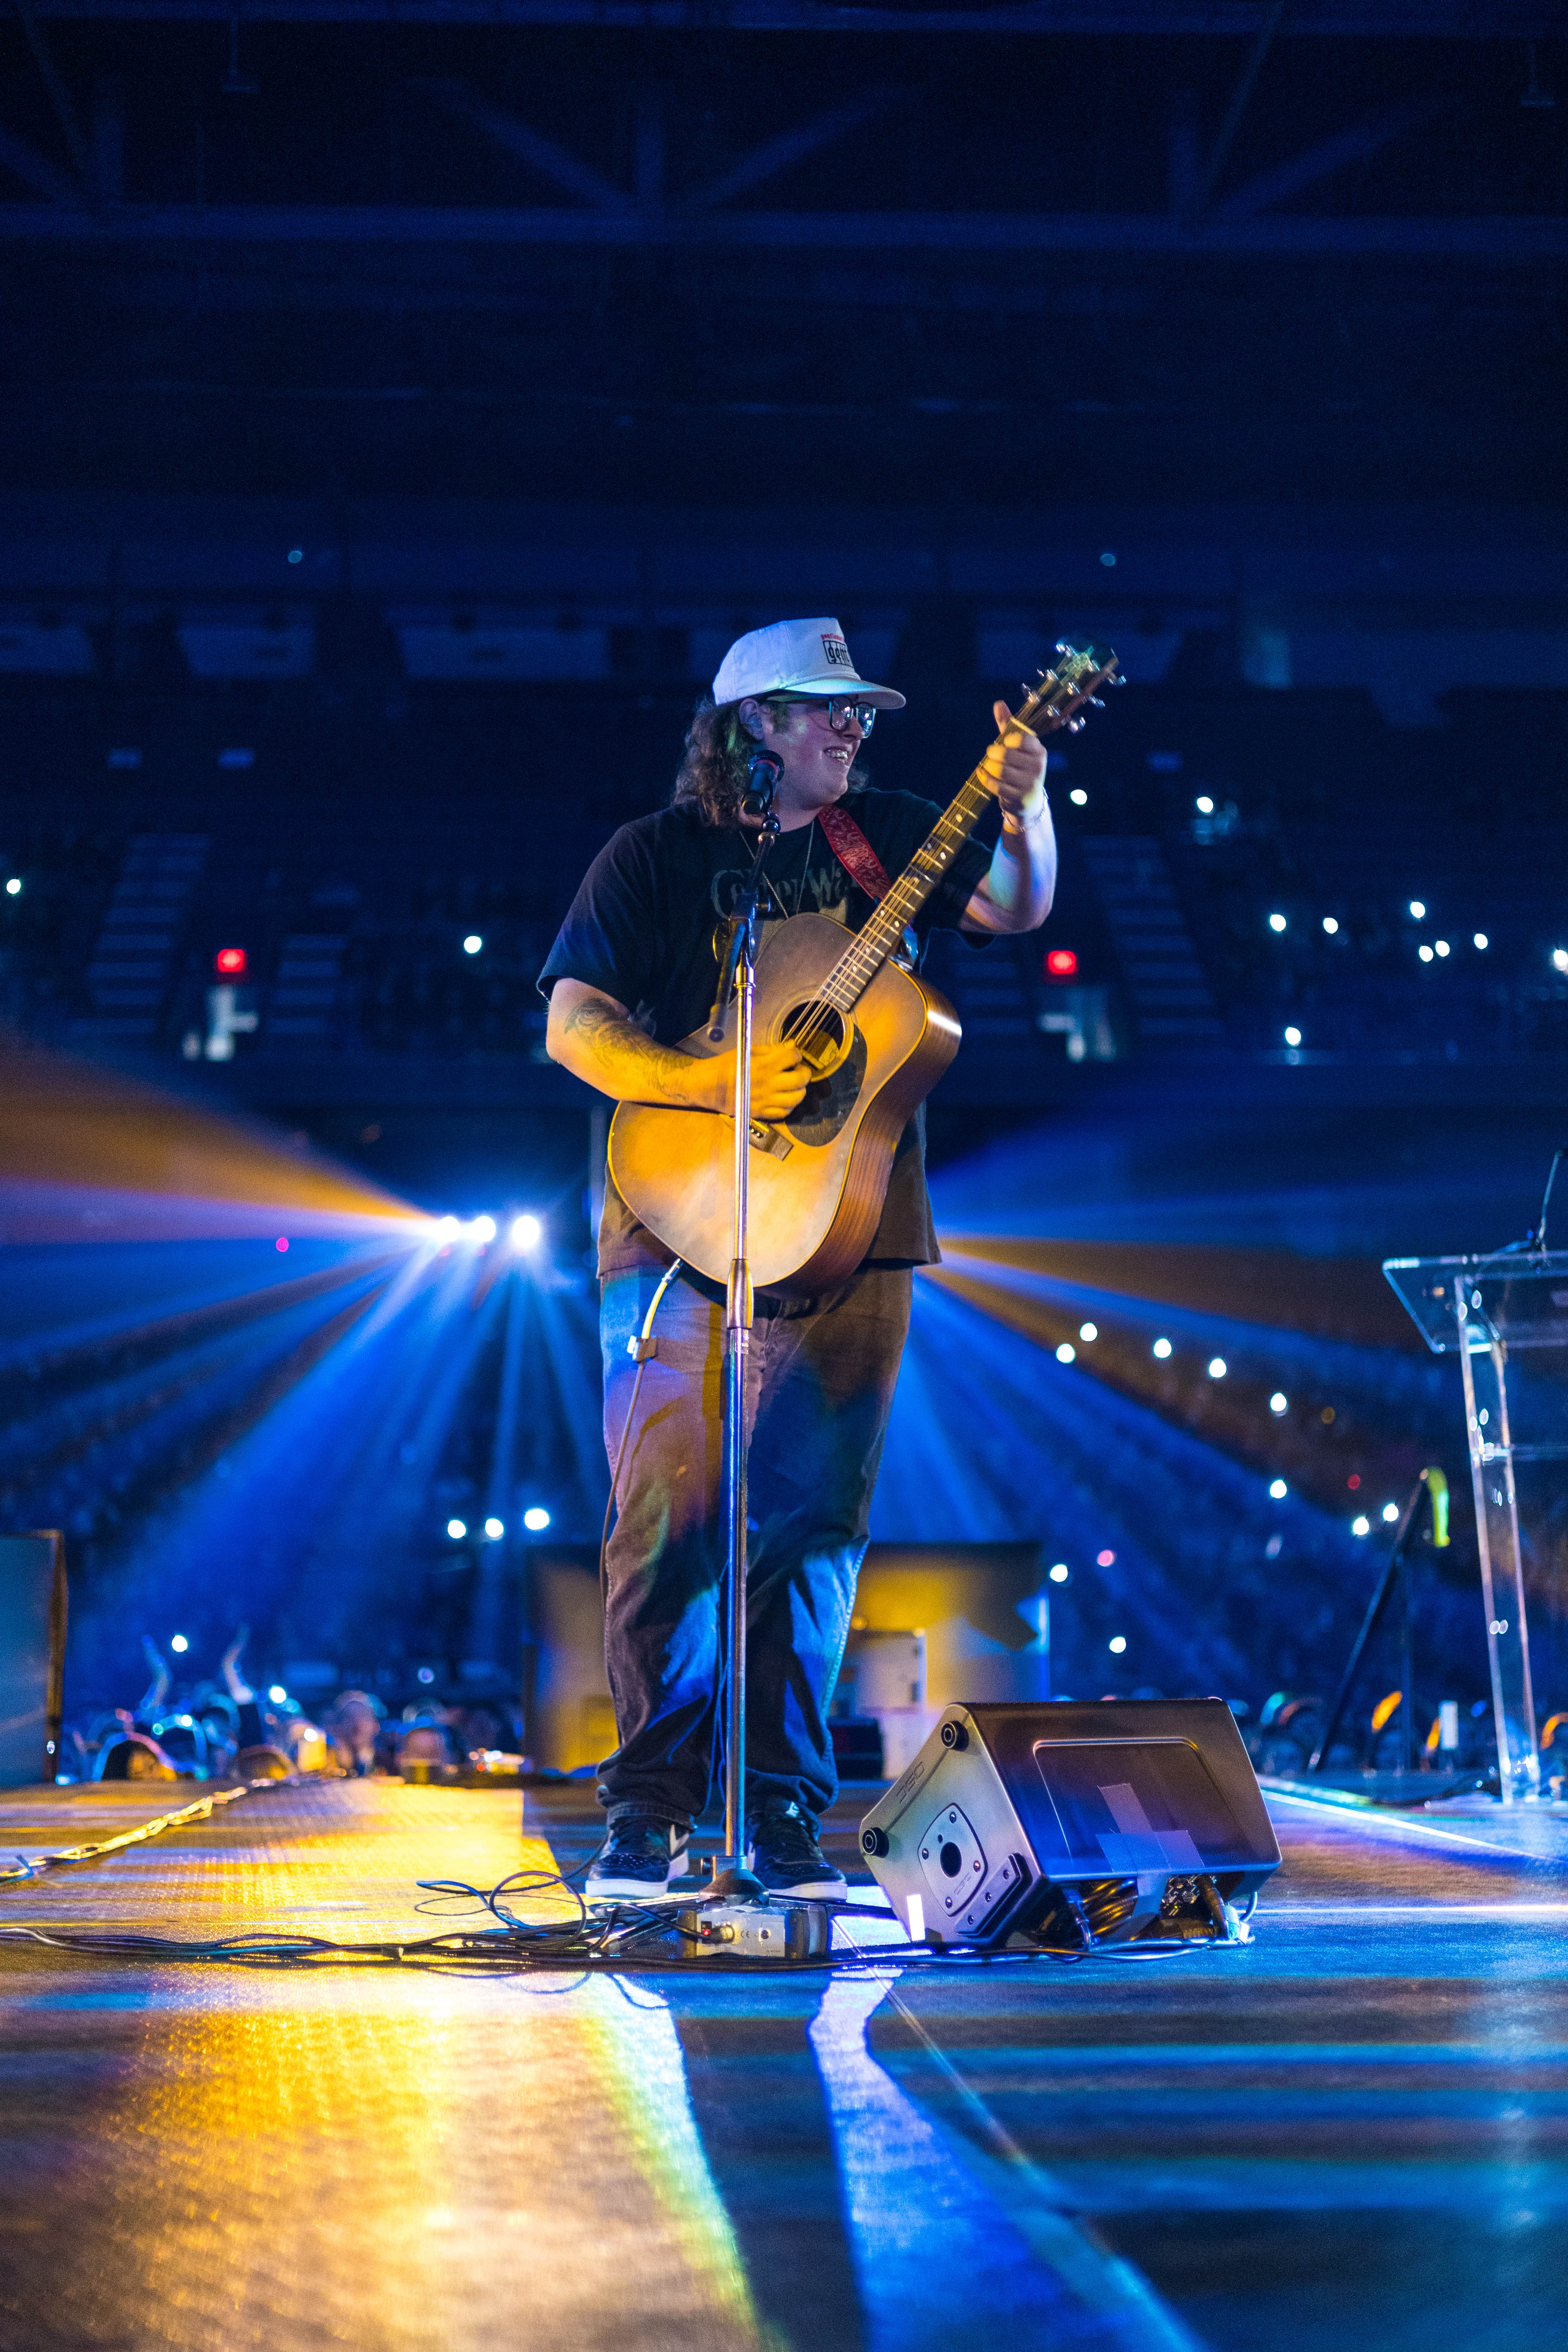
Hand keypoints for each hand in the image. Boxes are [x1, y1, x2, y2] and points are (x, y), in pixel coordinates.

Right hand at [698, 1035, 810, 1121]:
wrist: (709, 1086)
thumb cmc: (727, 1065)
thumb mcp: (749, 1050)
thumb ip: (773, 1049)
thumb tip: (791, 1046)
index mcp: (766, 1064)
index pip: (794, 1057)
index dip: (796, 1055)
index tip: (793, 1056)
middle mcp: (769, 1083)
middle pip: (800, 1079)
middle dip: (804, 1073)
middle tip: (799, 1070)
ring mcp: (767, 1100)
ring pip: (796, 1098)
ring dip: (800, 1090)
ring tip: (794, 1085)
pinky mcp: (762, 1112)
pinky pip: (784, 1112)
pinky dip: (789, 1106)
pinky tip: (785, 1098)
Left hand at [982, 699, 1048, 829]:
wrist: (1029, 802)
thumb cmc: (1020, 768)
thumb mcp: (1017, 747)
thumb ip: (1008, 726)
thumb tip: (998, 703)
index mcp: (1039, 751)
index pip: (1022, 739)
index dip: (1009, 740)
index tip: (1006, 742)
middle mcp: (1038, 767)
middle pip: (1006, 754)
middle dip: (993, 753)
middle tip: (991, 754)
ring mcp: (1029, 783)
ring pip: (999, 770)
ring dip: (988, 767)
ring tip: (988, 766)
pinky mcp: (1019, 797)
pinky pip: (995, 785)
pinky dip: (985, 779)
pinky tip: (983, 775)